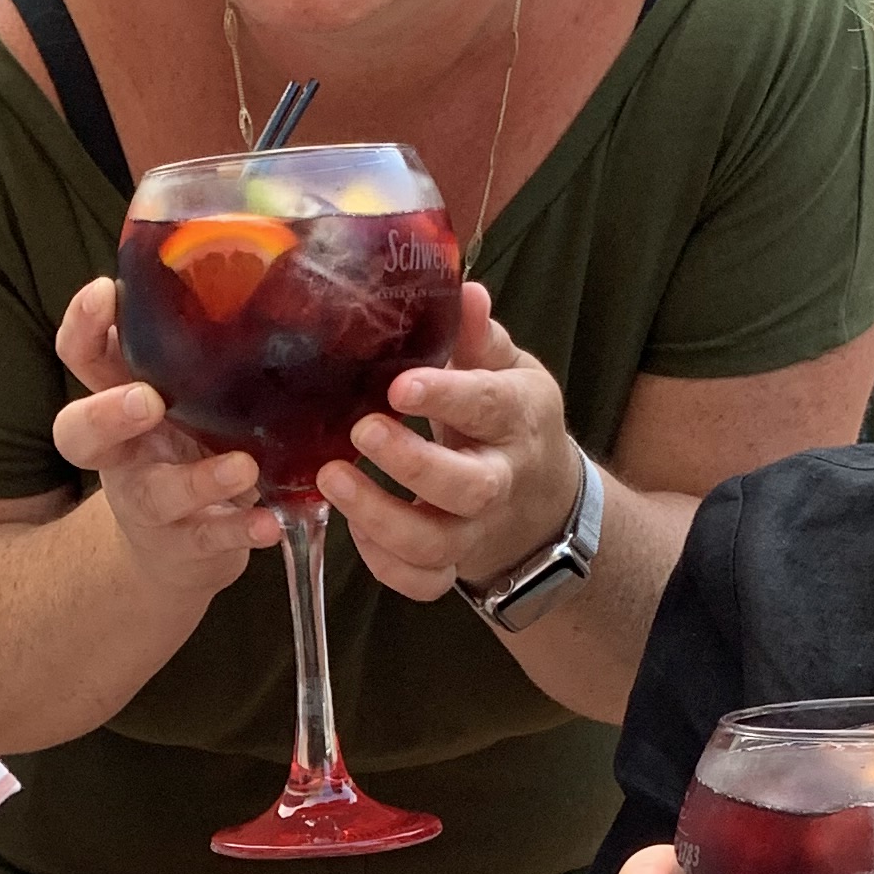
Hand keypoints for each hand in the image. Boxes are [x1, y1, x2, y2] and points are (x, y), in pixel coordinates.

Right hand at [48, 274, 279, 612]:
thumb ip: (194, 353)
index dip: (81, 328)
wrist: (176, 553)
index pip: (81, 358)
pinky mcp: (186, 546)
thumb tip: (249, 265)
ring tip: (241, 467)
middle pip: (81, 433)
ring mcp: (148, 504)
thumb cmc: (184, 451)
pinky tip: (271, 522)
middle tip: (146, 399)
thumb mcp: (180, 399)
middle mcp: (121, 454)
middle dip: (108, 414)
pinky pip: (210, 541)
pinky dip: (241, 531)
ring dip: (198, 479)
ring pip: (157, 493)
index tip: (103, 292)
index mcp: (117, 402)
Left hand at [319, 286, 582, 606]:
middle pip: (468, 488)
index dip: (447, 398)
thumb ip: (480, 338)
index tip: (400, 385)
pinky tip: (352, 527)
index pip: (488, 406)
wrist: (542, 499)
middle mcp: (501, 481)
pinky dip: (384, 564)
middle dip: (412, 465)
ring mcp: (476, 531)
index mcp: (516, 418)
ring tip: (331, 478)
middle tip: (361, 431)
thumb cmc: (507, 419)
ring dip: (382, 518)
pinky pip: (421, 582)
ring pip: (437, 544)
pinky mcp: (453, 566)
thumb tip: (465, 291)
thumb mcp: (506, 370)